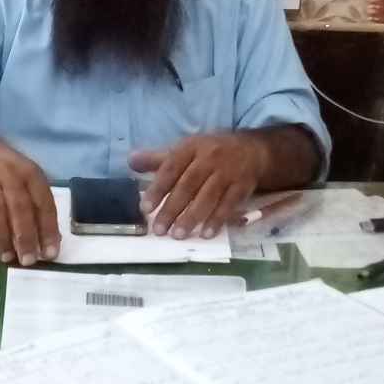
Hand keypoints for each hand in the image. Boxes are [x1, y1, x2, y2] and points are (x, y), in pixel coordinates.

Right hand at [0, 133, 59, 264]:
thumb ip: (36, 204)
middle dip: (25, 237)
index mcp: (30, 173)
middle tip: (28, 261)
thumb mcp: (25, 178)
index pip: (43, 203)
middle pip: (20, 209)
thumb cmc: (4, 170)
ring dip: (1, 237)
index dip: (48, 229)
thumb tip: (49, 240)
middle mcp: (10, 174)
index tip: (50, 253)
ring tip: (6, 257)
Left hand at [129, 133, 263, 237]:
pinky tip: (205, 234)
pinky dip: (217, 220)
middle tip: (159, 230)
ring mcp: (228, 172)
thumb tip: (131, 160)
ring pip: (208, 197)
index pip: (171, 168)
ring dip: (192, 217)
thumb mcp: (186, 149)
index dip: (158, 188)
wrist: (253, 149)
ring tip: (178, 235)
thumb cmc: (211, 151)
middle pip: (188, 185)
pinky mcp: (242, 186)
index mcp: (191, 147)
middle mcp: (209, 158)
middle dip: (172, 208)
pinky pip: (228, 205)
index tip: (145, 209)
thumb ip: (159, 159)